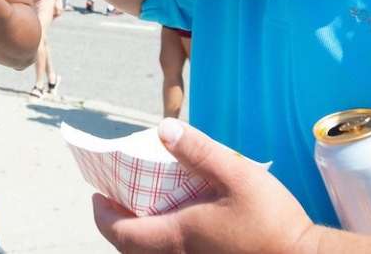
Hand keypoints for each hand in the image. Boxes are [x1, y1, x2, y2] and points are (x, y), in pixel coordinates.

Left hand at [93, 118, 314, 253]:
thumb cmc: (272, 220)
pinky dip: (162, 242)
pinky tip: (178, 223)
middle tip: (115, 199)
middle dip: (117, 224)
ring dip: (140, 234)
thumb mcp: (236, 174)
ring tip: (143, 207)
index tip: (97, 195)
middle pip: (131, 248)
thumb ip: (198, 150)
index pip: (121, 232)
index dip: (102, 214)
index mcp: (177, 236)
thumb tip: (163, 128)